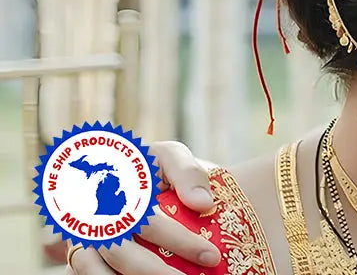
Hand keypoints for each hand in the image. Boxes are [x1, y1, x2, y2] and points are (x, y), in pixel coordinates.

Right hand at [68, 141, 218, 273]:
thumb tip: (204, 204)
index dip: (179, 241)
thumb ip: (187, 174)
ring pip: (91, 270)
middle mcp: (92, 219)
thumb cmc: (154, 170)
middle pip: (119, 253)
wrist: (132, 181)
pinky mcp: (80, 258)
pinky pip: (84, 274)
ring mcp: (81, 241)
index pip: (147, 221)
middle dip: (155, 272)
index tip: (211, 256)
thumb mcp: (170, 158)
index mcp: (114, 192)